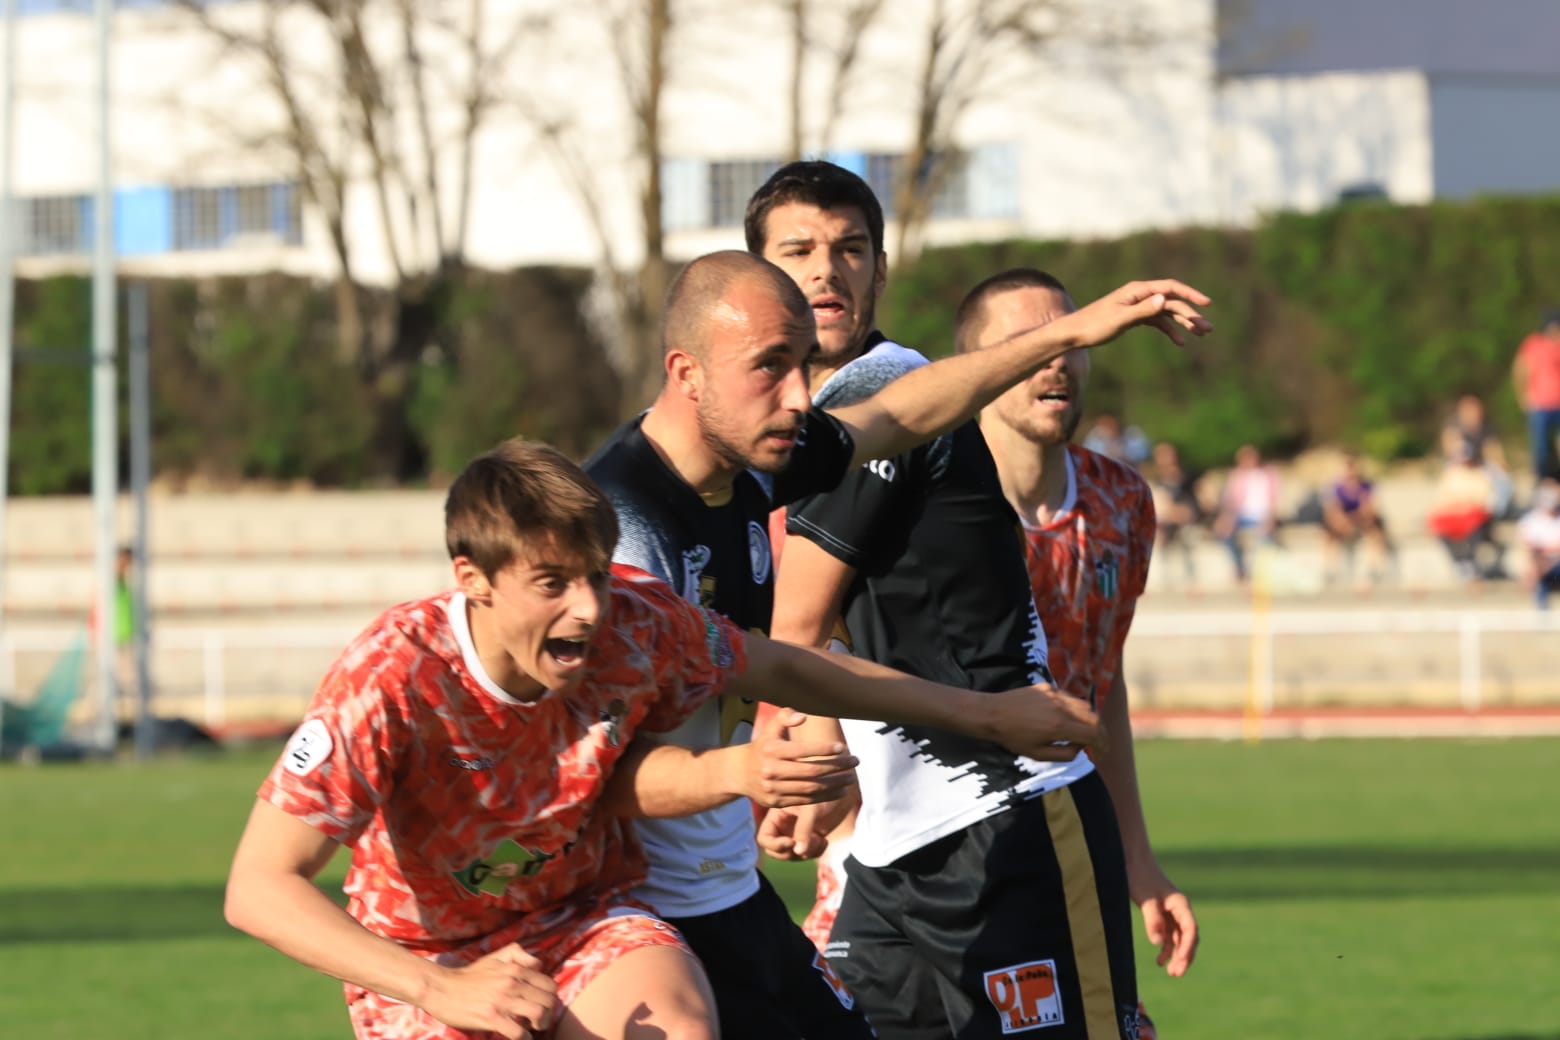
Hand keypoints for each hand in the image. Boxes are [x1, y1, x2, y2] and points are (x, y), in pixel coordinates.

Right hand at [422, 944, 558, 1038]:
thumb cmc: (469, 975)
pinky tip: (520, 1037)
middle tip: (540, 1020)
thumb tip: (538, 964)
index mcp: (515, 969)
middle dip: (548, 1013)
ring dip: (540, 1024)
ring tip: (533, 1028)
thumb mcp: (495, 957)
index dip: (550, 998)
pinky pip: (518, 1032)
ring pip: (539, 1014)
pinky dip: (524, 1038)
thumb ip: (518, 954)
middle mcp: (512, 983)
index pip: (549, 984)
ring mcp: (502, 1001)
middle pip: (548, 1000)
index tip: (543, 1005)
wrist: (441, 988)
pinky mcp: (491, 1018)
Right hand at [736, 708, 857, 808]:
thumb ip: (785, 717)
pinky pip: (805, 801)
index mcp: (771, 750)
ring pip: (810, 789)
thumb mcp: (770, 728)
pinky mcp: (777, 803)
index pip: (802, 750)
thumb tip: (804, 717)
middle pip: (811, 772)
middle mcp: (772, 771)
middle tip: (855, 761)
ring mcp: (774, 789)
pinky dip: (825, 797)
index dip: (824, 749)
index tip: (842, 747)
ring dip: (835, 784)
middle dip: (836, 767)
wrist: (739, 773)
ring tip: (851, 777)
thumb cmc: (762, 746)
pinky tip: (840, 791)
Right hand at [757, 788, 857, 860]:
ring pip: (792, 855)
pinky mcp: (808, 840)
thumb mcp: (811, 808)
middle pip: (776, 852)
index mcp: (776, 816)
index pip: (764, 838)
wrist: (841, 792)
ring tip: (820, 839)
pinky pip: (806, 855)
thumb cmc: (824, 792)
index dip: (775, 845)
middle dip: (790, 853)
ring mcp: (795, 834)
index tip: (791, 842)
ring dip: (806, 852)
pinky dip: (815, 852)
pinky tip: (824, 841)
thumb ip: (803, 828)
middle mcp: (782, 827)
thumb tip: (799, 852)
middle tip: (807, 844)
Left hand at [976, 685, 1098, 759]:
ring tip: (1084, 731)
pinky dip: (1074, 709)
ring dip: (1089, 719)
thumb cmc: (1013, 738)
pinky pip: (1069, 697)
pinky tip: (1066, 717)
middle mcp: (1062, 707)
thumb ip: (1065, 754)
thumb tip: (1081, 747)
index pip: (1094, 733)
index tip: (1101, 753)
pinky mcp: (1048, 687)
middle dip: (1100, 732)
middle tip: (1098, 743)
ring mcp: (1055, 694)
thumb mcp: (1039, 755)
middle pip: (1094, 717)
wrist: (992, 714)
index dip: (1103, 745)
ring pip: (1084, 705)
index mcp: (1060, 727)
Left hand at [1060, 279, 1212, 348]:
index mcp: (1138, 290)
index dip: (1190, 294)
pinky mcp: (1134, 316)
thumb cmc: (1094, 326)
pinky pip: (1157, 321)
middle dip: (1191, 314)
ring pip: (1167, 312)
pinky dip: (1169, 330)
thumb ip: (1143, 310)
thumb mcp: (1120, 319)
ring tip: (1201, 334)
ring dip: (1183, 322)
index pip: (1170, 287)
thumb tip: (1164, 299)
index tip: (1207, 304)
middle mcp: (1140, 295)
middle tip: (1208, 329)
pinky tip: (1180, 342)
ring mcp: (1137, 305)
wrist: (1073, 333)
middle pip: (1172, 301)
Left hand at [1129, 861, 1198, 977]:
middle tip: (1176, 974)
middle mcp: (1179, 910)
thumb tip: (1159, 943)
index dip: (1188, 946)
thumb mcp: (1145, 899)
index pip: (1190, 929)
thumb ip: (1153, 920)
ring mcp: (1171, 913)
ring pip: (1179, 939)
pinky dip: (1166, 948)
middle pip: (1188, 937)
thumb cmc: (1139, 877)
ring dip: (1176, 955)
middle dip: (1185, 956)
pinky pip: (1169, 935)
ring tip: (1171, 972)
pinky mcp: (1161, 914)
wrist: (1132, 860)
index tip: (1180, 960)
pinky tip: (1159, 960)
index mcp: (1180, 904)